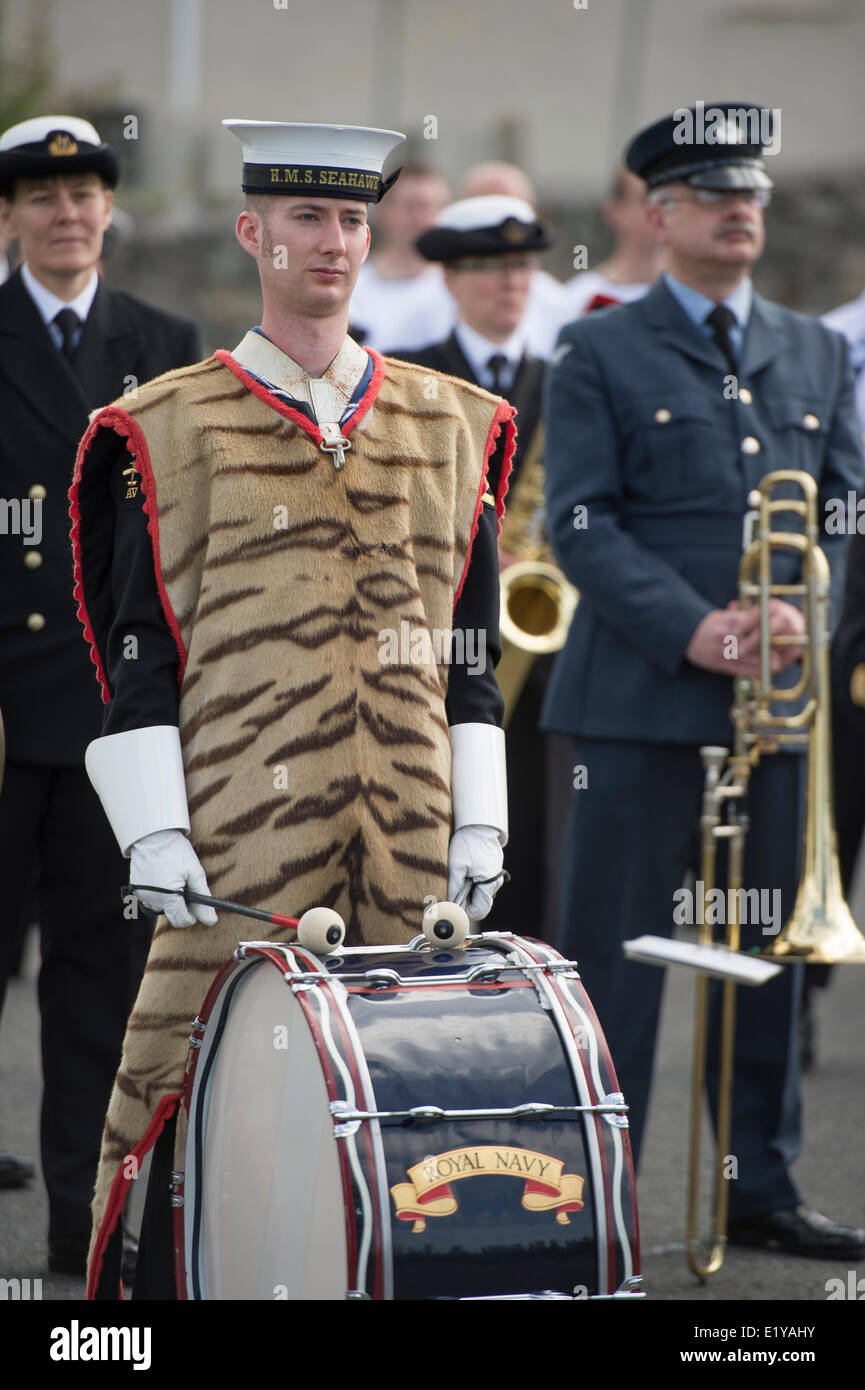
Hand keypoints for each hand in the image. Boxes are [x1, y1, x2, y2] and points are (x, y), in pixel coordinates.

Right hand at [129, 829, 217, 927]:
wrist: (153, 835)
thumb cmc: (175, 851)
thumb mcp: (194, 872)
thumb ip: (203, 899)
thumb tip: (210, 920)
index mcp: (168, 897)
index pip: (181, 920)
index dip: (192, 916)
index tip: (196, 906)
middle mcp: (152, 900)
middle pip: (171, 915)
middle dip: (181, 907)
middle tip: (186, 888)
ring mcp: (142, 895)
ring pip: (161, 908)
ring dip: (170, 900)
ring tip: (174, 879)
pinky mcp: (135, 889)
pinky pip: (151, 899)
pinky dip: (159, 894)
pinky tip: (163, 878)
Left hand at [447, 824, 504, 920]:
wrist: (478, 824)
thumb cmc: (468, 841)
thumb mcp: (456, 865)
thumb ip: (453, 887)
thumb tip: (447, 905)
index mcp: (490, 883)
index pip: (478, 910)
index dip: (463, 910)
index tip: (451, 904)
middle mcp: (494, 883)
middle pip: (477, 903)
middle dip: (463, 899)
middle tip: (451, 888)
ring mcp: (493, 877)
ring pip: (477, 893)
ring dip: (465, 890)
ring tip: (458, 875)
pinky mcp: (489, 871)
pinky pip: (479, 883)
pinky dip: (469, 882)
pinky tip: (463, 871)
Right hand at [686, 603, 804, 676]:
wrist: (686, 641)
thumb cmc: (708, 626)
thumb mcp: (722, 615)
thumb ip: (742, 616)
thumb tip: (763, 611)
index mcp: (726, 623)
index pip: (750, 620)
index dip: (765, 618)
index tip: (776, 614)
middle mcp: (726, 639)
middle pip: (754, 641)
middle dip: (769, 642)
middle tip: (782, 642)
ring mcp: (725, 654)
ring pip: (751, 659)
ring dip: (766, 660)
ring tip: (777, 659)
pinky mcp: (723, 666)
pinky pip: (743, 671)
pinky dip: (756, 671)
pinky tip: (765, 670)